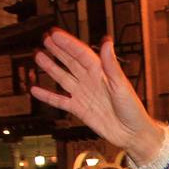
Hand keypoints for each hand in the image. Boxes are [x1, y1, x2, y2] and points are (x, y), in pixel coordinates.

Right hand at [30, 30, 166, 162]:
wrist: (132, 134)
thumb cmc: (133, 110)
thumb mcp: (122, 85)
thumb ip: (111, 65)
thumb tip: (107, 43)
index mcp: (101, 73)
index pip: (81, 54)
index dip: (68, 44)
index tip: (55, 34)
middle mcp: (90, 81)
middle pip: (70, 62)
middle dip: (58, 50)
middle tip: (45, 39)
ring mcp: (83, 95)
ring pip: (63, 78)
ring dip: (51, 67)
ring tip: (39, 56)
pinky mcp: (79, 109)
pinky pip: (60, 101)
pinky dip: (47, 96)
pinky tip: (36, 90)